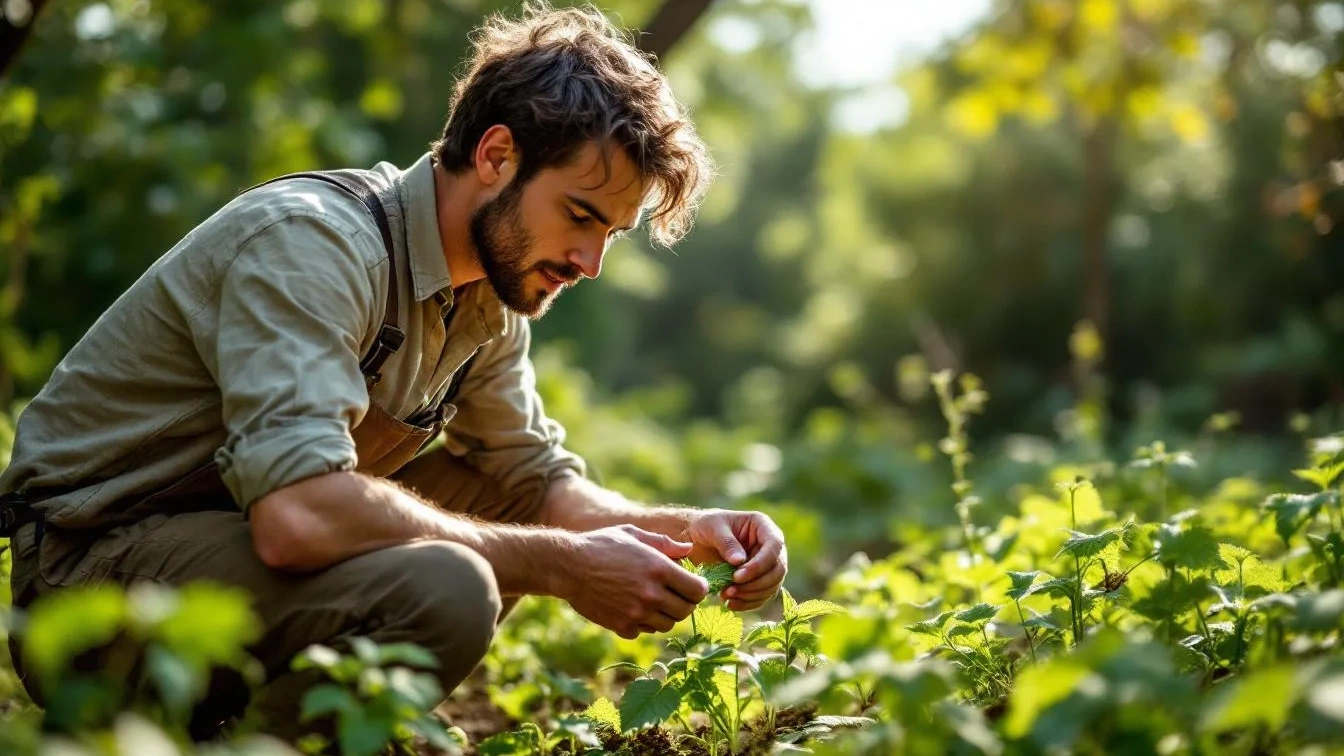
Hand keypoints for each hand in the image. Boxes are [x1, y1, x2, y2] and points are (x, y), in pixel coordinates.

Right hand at [558, 525, 709, 638]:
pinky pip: (644, 631)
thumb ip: (664, 543)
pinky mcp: (621, 626)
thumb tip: (688, 549)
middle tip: (676, 594)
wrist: (568, 566)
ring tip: (655, 601)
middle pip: (685, 611)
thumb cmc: (602, 545)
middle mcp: (651, 594)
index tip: (693, 585)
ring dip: (666, 614)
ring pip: (667, 624)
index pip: (697, 591)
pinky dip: (644, 623)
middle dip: (685, 603)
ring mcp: (636, 613)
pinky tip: (635, 608)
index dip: (698, 588)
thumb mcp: (634, 535)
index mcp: (659, 569)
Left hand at [688, 509, 786, 611]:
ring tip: (726, 595)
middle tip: (731, 590)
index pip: (774, 546)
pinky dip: (747, 603)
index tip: (737, 576)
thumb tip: (740, 561)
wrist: (697, 538)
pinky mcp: (759, 580)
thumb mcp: (712, 528)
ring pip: (771, 586)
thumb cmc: (706, 526)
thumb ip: (726, 543)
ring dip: (751, 595)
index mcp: (763, 526)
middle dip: (755, 584)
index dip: (759, 564)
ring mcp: (766, 565)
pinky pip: (761, 596)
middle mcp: (770, 546)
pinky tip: (730, 604)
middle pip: (777, 570)